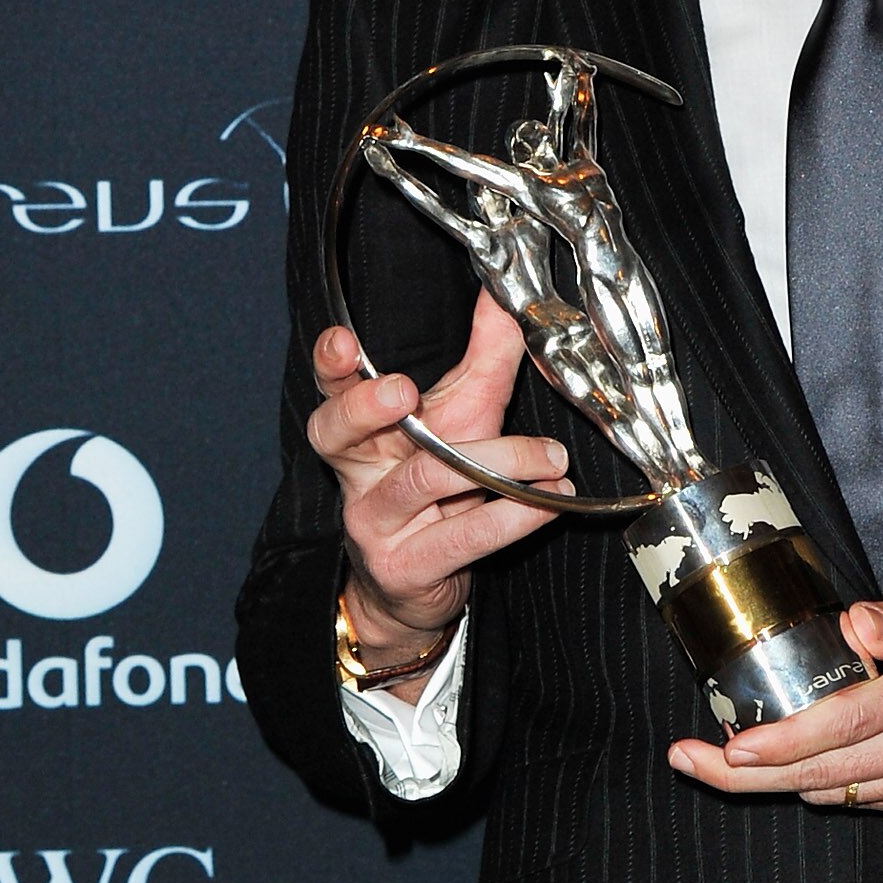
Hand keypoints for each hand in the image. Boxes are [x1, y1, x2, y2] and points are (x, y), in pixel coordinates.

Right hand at [307, 293, 568, 677]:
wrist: (419, 585)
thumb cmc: (440, 493)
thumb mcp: (463, 418)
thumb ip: (482, 359)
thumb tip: (502, 297)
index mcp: (362, 434)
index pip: (332, 392)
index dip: (332, 367)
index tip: (344, 342)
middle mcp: (358, 475)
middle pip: (339, 433)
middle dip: (368, 407)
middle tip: (404, 391)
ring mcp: (375, 525)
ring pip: (424, 479)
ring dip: (499, 460)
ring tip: (550, 457)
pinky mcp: (407, 568)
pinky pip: (464, 536)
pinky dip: (515, 515)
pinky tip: (549, 500)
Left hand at [668, 563, 882, 813]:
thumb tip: (855, 625)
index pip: (852, 720)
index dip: (787, 738)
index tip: (735, 741)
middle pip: (825, 770)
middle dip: (748, 773)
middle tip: (689, 759)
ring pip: (836, 792)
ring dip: (773, 783)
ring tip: (718, 762)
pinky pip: (863, 799)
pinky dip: (820, 784)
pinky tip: (787, 767)